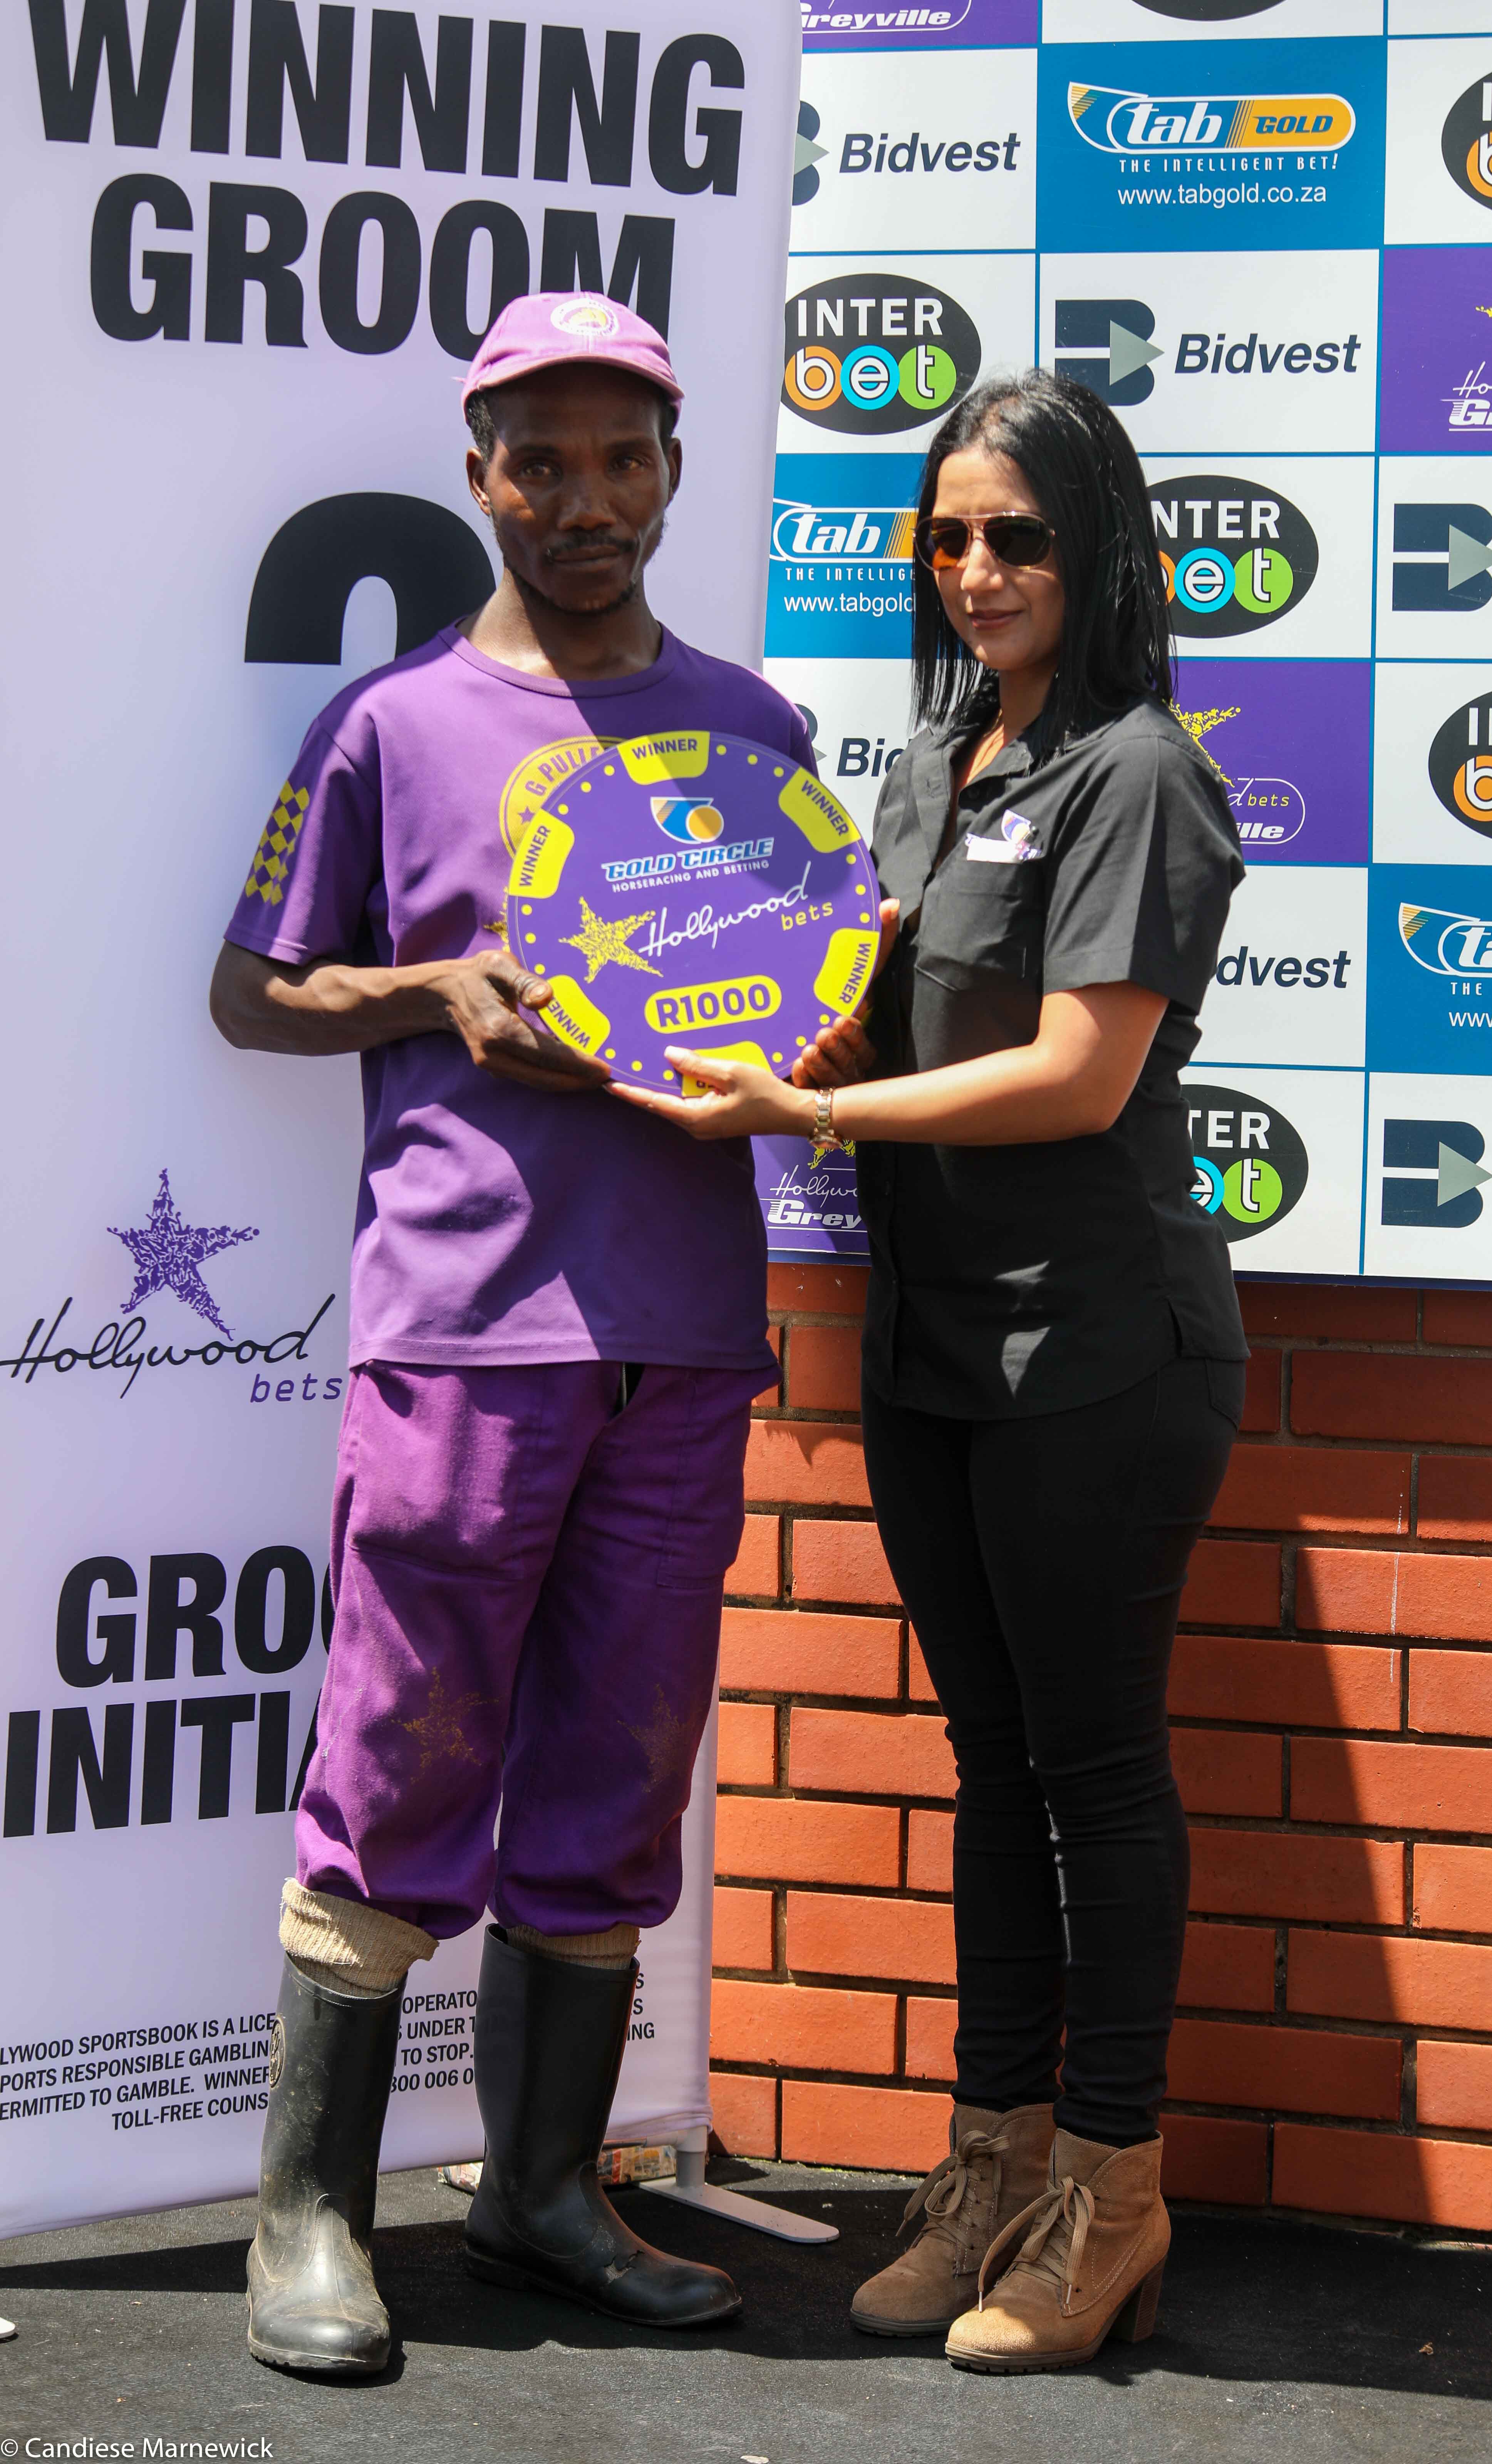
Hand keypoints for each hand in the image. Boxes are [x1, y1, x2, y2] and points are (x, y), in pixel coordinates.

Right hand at [434, 950, 610, 1092]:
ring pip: (539, 1083)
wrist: (443, 994)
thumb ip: (524, 980)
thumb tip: (547, 996)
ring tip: (599, 1077)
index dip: (578, 1064)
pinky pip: (530, 1078)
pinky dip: (554, 1077)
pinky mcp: (494, 1068)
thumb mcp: (499, 965)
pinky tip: (575, 1071)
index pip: (547, 1054)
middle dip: (580, 1081)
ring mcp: (492, 1065)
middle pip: (546, 1078)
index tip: (605, 1069)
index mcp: (499, 1030)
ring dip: (569, 1083)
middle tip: (611, 1078)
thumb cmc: (478, 975)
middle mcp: (495, 1055)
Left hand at [606, 1047, 815, 1141]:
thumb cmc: (765, 1094)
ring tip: (642, 1066)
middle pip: (661, 1103)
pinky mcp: (714, 1119)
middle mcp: (696, 1125)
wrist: (791, 1114)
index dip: (630, 1092)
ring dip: (661, 1085)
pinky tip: (676, 1072)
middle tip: (620, 1068)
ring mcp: (705, 1125)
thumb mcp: (730, 1072)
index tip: (608, 1084)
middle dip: (641, 1086)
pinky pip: (689, 1102)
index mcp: (696, 1117)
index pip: (654, 1103)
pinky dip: (681, 1087)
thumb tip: (668, 1054)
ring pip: (675, 1102)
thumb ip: (697, 1065)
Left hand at [789, 896, 897, 1090]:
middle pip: (850, 1068)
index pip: (865, 1049)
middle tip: (824, 1032)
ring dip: (822, 1066)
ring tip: (809, 1048)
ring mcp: (826, 1083)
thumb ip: (873, 944)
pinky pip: (805, 1093)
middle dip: (839, 1052)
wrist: (784, 1031)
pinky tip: (795, 1067)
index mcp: (858, 1045)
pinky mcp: (803, 1091)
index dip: (856, 1037)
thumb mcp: (848, 975)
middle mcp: (846, 1067)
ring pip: (830, 1083)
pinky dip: (802, 1081)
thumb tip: (891, 904)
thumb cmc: (824, 1001)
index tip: (843, 1019)